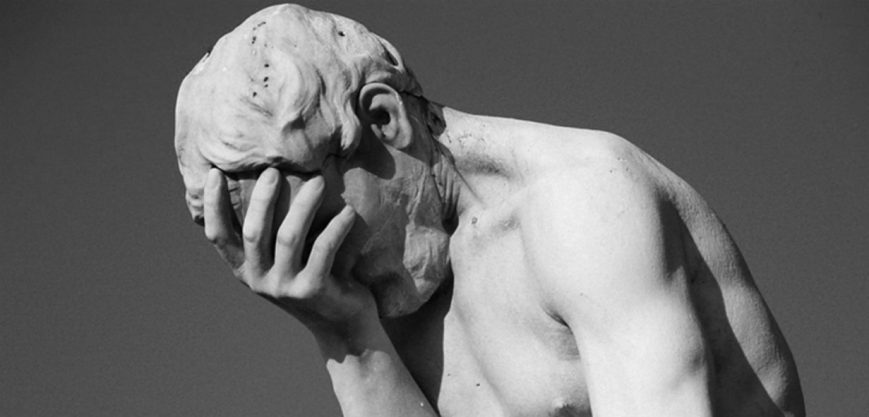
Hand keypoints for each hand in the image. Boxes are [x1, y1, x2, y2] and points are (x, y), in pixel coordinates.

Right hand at [202, 167, 376, 331]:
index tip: (215, 173)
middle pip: (254, 232)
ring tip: (318, 182)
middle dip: (262, 198)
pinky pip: (324, 249)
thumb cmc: (315, 281)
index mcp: (247, 271)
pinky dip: (336, 227)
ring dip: (304, 205)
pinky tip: (348, 211)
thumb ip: (272, 236)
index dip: (214, 206)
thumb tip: (266, 181)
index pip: (220, 237)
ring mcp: (286, 288)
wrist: (344, 327)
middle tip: (274, 170)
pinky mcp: (314, 291)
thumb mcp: (285, 262)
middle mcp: (261, 281)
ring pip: (288, 237)